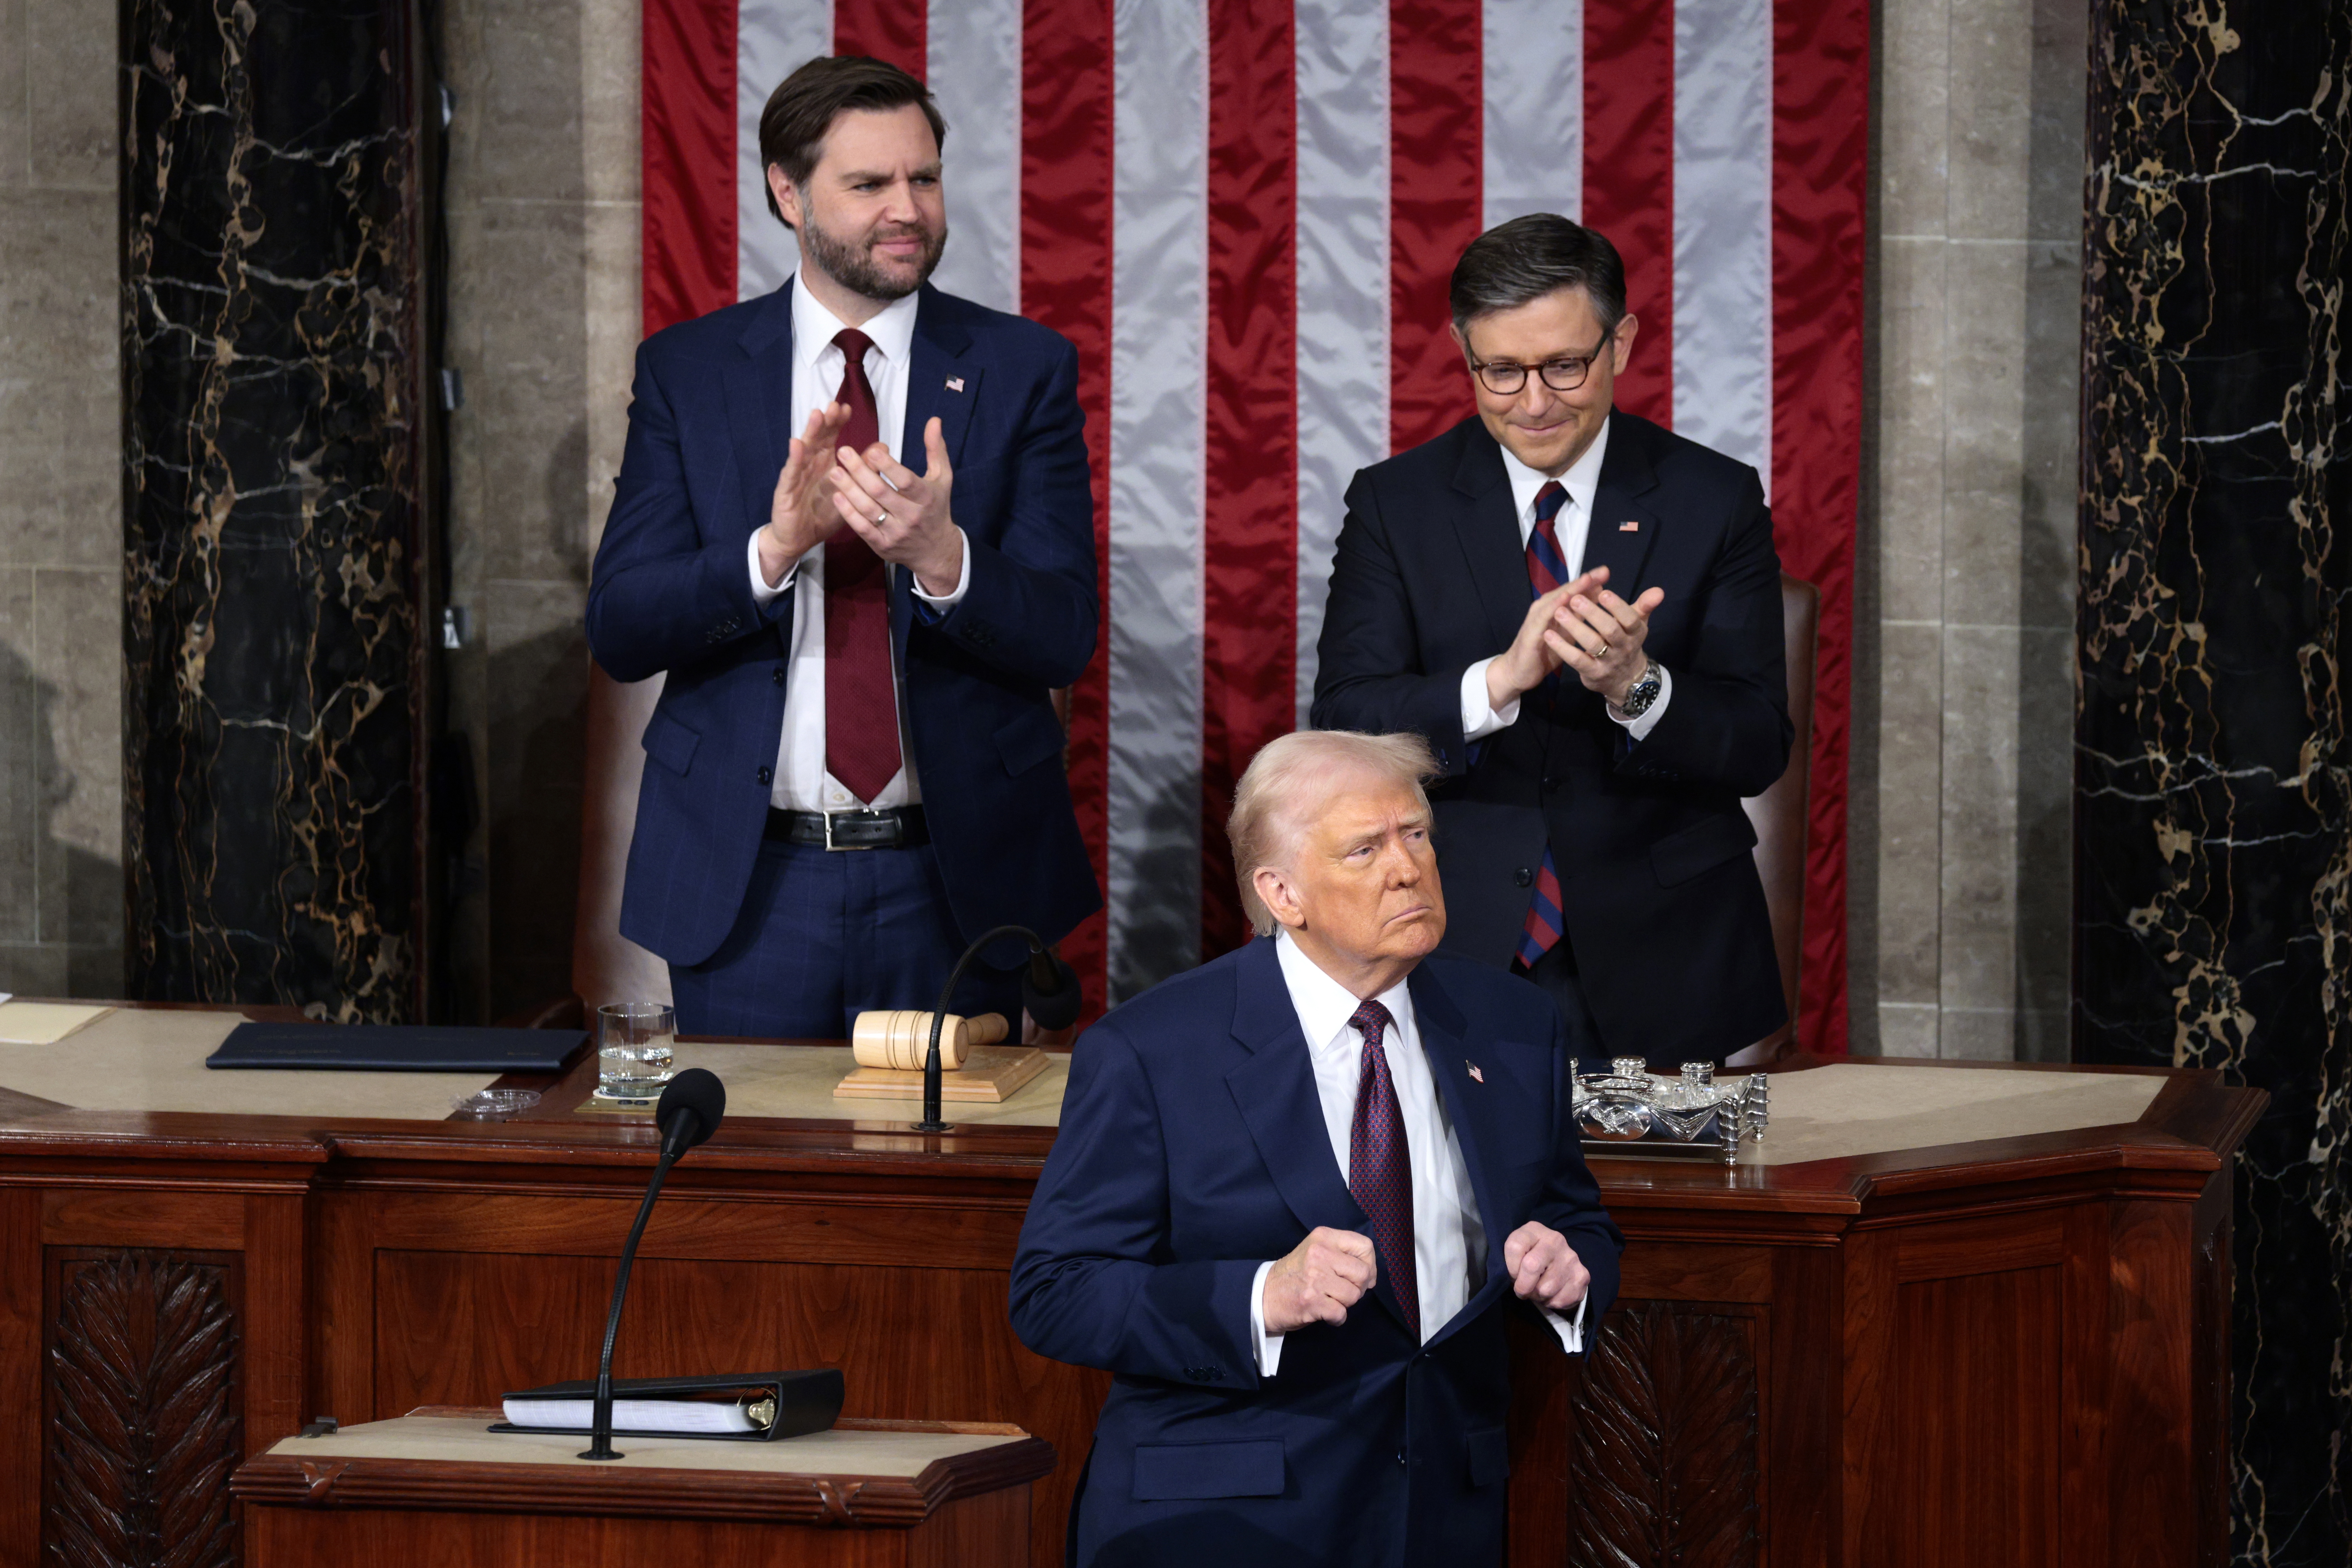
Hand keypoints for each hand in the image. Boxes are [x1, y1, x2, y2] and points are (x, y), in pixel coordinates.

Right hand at [759, 402, 853, 586]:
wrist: (798, 539)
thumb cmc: (821, 514)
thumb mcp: (848, 492)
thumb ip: (863, 470)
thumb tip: (883, 448)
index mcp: (823, 464)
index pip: (830, 438)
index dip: (837, 423)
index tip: (847, 408)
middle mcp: (809, 465)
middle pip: (817, 439)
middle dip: (825, 421)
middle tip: (834, 404)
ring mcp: (796, 476)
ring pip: (803, 451)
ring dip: (810, 432)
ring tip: (817, 414)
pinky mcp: (786, 491)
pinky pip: (791, 473)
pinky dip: (794, 458)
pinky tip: (796, 443)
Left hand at [826, 416, 962, 596]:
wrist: (935, 550)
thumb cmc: (936, 507)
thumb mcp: (942, 478)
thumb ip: (936, 449)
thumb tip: (934, 420)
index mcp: (926, 497)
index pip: (905, 480)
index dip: (888, 465)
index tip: (872, 450)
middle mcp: (911, 516)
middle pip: (881, 492)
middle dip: (860, 471)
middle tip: (843, 452)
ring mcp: (896, 533)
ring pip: (868, 510)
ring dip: (849, 489)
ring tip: (834, 471)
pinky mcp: (883, 546)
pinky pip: (862, 529)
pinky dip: (848, 513)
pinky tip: (837, 496)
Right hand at [1261, 1226, 1376, 1334]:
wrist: (1263, 1294)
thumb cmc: (1296, 1274)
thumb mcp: (1316, 1251)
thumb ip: (1342, 1254)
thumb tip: (1371, 1275)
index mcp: (1324, 1237)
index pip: (1365, 1246)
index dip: (1369, 1265)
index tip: (1361, 1277)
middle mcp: (1320, 1254)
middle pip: (1363, 1273)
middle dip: (1358, 1287)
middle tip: (1342, 1291)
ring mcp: (1315, 1277)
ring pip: (1353, 1295)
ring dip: (1345, 1303)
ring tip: (1329, 1300)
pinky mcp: (1311, 1301)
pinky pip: (1341, 1313)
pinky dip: (1336, 1318)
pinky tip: (1324, 1313)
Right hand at [1485, 568, 1604, 712]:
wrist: (1518, 671)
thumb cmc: (1543, 652)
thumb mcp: (1566, 633)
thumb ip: (1578, 618)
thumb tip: (1596, 606)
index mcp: (1555, 608)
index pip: (1574, 591)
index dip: (1590, 581)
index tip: (1607, 572)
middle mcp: (1546, 607)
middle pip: (1568, 590)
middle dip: (1585, 580)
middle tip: (1604, 570)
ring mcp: (1537, 617)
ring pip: (1557, 598)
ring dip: (1573, 588)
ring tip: (1588, 578)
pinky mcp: (1532, 630)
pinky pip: (1545, 615)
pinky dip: (1556, 605)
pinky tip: (1567, 597)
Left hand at [1502, 1221, 1588, 1311]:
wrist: (1559, 1262)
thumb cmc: (1530, 1258)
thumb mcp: (1516, 1253)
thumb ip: (1511, 1261)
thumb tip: (1515, 1280)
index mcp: (1534, 1230)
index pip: (1514, 1246)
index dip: (1510, 1267)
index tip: (1513, 1274)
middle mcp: (1555, 1240)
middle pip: (1531, 1266)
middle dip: (1523, 1286)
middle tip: (1523, 1289)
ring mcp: (1571, 1257)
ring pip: (1545, 1289)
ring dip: (1537, 1296)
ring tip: (1539, 1289)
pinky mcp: (1582, 1276)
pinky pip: (1560, 1300)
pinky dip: (1552, 1302)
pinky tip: (1552, 1293)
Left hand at [1544, 573, 1665, 706]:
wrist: (1626, 681)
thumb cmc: (1627, 643)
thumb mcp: (1637, 625)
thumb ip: (1645, 606)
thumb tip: (1659, 590)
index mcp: (1635, 632)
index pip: (1630, 619)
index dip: (1617, 606)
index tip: (1603, 592)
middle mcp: (1623, 647)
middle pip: (1610, 630)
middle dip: (1592, 613)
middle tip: (1575, 598)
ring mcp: (1608, 662)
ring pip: (1592, 644)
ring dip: (1575, 627)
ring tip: (1559, 612)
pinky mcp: (1592, 673)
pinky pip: (1577, 660)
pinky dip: (1562, 647)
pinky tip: (1549, 634)